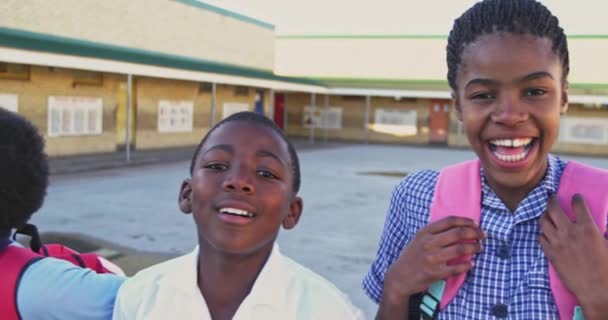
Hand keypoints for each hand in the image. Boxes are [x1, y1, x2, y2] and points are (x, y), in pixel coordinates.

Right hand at [383, 216, 484, 301]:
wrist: (400, 276)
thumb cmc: (412, 256)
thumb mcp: (418, 239)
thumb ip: (434, 232)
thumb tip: (459, 227)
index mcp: (425, 232)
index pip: (449, 221)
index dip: (466, 221)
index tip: (475, 224)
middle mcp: (429, 243)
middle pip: (458, 233)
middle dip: (475, 233)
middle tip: (483, 236)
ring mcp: (433, 258)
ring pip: (461, 249)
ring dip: (475, 247)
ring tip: (479, 248)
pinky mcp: (436, 272)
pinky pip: (458, 267)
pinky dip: (468, 265)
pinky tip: (471, 264)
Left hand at [539, 195, 607, 319]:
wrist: (596, 289)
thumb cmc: (607, 268)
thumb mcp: (607, 244)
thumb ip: (598, 231)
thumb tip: (594, 225)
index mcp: (587, 228)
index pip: (578, 205)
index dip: (576, 198)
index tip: (575, 197)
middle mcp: (569, 232)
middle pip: (553, 209)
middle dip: (552, 200)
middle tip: (552, 198)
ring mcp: (557, 242)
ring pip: (543, 222)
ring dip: (545, 216)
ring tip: (547, 215)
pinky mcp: (550, 253)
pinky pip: (541, 238)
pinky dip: (543, 234)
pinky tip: (546, 234)